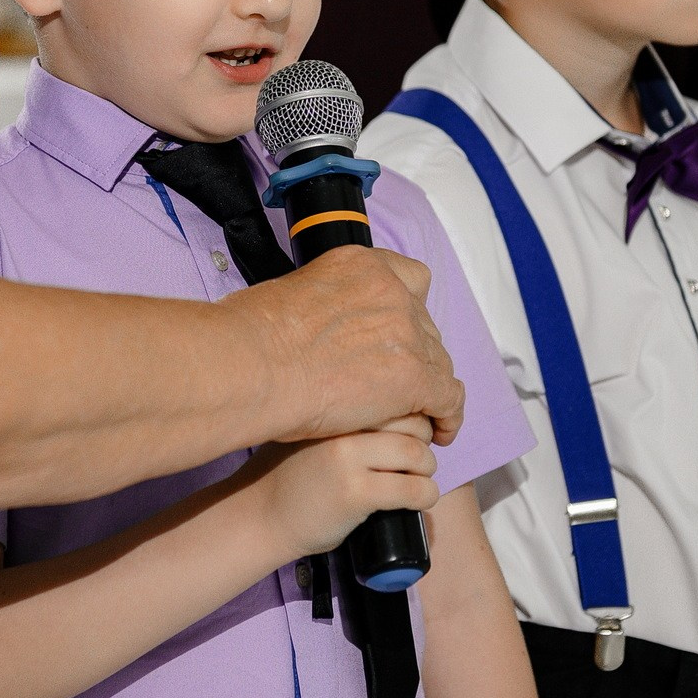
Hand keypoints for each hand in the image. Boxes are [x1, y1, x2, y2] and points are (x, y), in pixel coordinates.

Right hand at [236, 245, 465, 446]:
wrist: (251, 365)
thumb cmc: (249, 337)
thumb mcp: (288, 293)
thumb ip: (320, 303)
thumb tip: (313, 323)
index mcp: (361, 265)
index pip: (410, 279)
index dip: (407, 310)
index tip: (395, 333)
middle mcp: (391, 292)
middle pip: (424, 326)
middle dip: (414, 353)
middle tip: (396, 381)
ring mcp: (406, 334)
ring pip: (439, 363)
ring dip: (429, 386)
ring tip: (420, 413)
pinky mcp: (412, 378)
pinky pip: (448, 399)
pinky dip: (448, 416)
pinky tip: (441, 431)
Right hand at [243, 414, 438, 559]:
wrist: (259, 515)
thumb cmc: (286, 475)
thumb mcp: (311, 431)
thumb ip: (345, 419)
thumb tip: (399, 414)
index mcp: (335, 407)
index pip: (395, 396)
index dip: (413, 416)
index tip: (411, 434)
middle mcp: (342, 426)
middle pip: (413, 422)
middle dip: (425, 442)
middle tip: (415, 460)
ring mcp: (349, 459)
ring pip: (418, 455)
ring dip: (427, 471)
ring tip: (418, 480)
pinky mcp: (356, 493)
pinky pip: (412, 489)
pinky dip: (426, 495)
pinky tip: (420, 500)